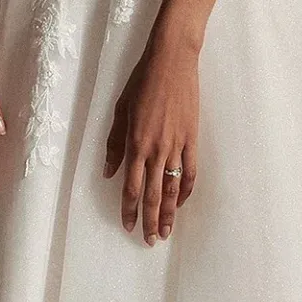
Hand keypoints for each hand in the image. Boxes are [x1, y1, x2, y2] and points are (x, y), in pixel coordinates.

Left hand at [103, 29, 198, 245]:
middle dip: (151, 220)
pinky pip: (190, 171)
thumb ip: (114, 144)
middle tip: (151, 240)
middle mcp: (156, 149)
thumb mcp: (120, 110)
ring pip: (173, 188)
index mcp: (136, 143)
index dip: (129, 209)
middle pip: (153, 194)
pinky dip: (186, 189)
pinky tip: (182, 202)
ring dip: (170, 213)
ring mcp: (177, 145)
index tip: (128, 226)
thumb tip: (109, 172)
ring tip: (167, 232)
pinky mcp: (192, 138)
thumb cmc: (141, 82)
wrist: (172, 61)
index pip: (131, 187)